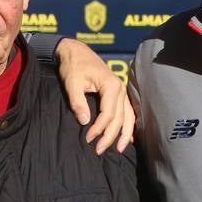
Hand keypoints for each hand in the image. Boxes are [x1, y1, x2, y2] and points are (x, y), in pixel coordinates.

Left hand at [55, 38, 135, 154]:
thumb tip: (85, 122)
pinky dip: (129, 125)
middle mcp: (120, 89)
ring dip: (124, 134)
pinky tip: (129, 138)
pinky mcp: (118, 93)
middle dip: (110, 136)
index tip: (88, 139)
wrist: (75, 51)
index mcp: (111, 85)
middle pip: (120, 118)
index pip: (108, 113)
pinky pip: (128, 112)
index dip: (99, 128)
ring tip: (119, 150)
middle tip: (99, 151)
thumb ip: (78, 102)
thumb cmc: (73, 65)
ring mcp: (121, 91)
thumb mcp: (72, 83)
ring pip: (128, 116)